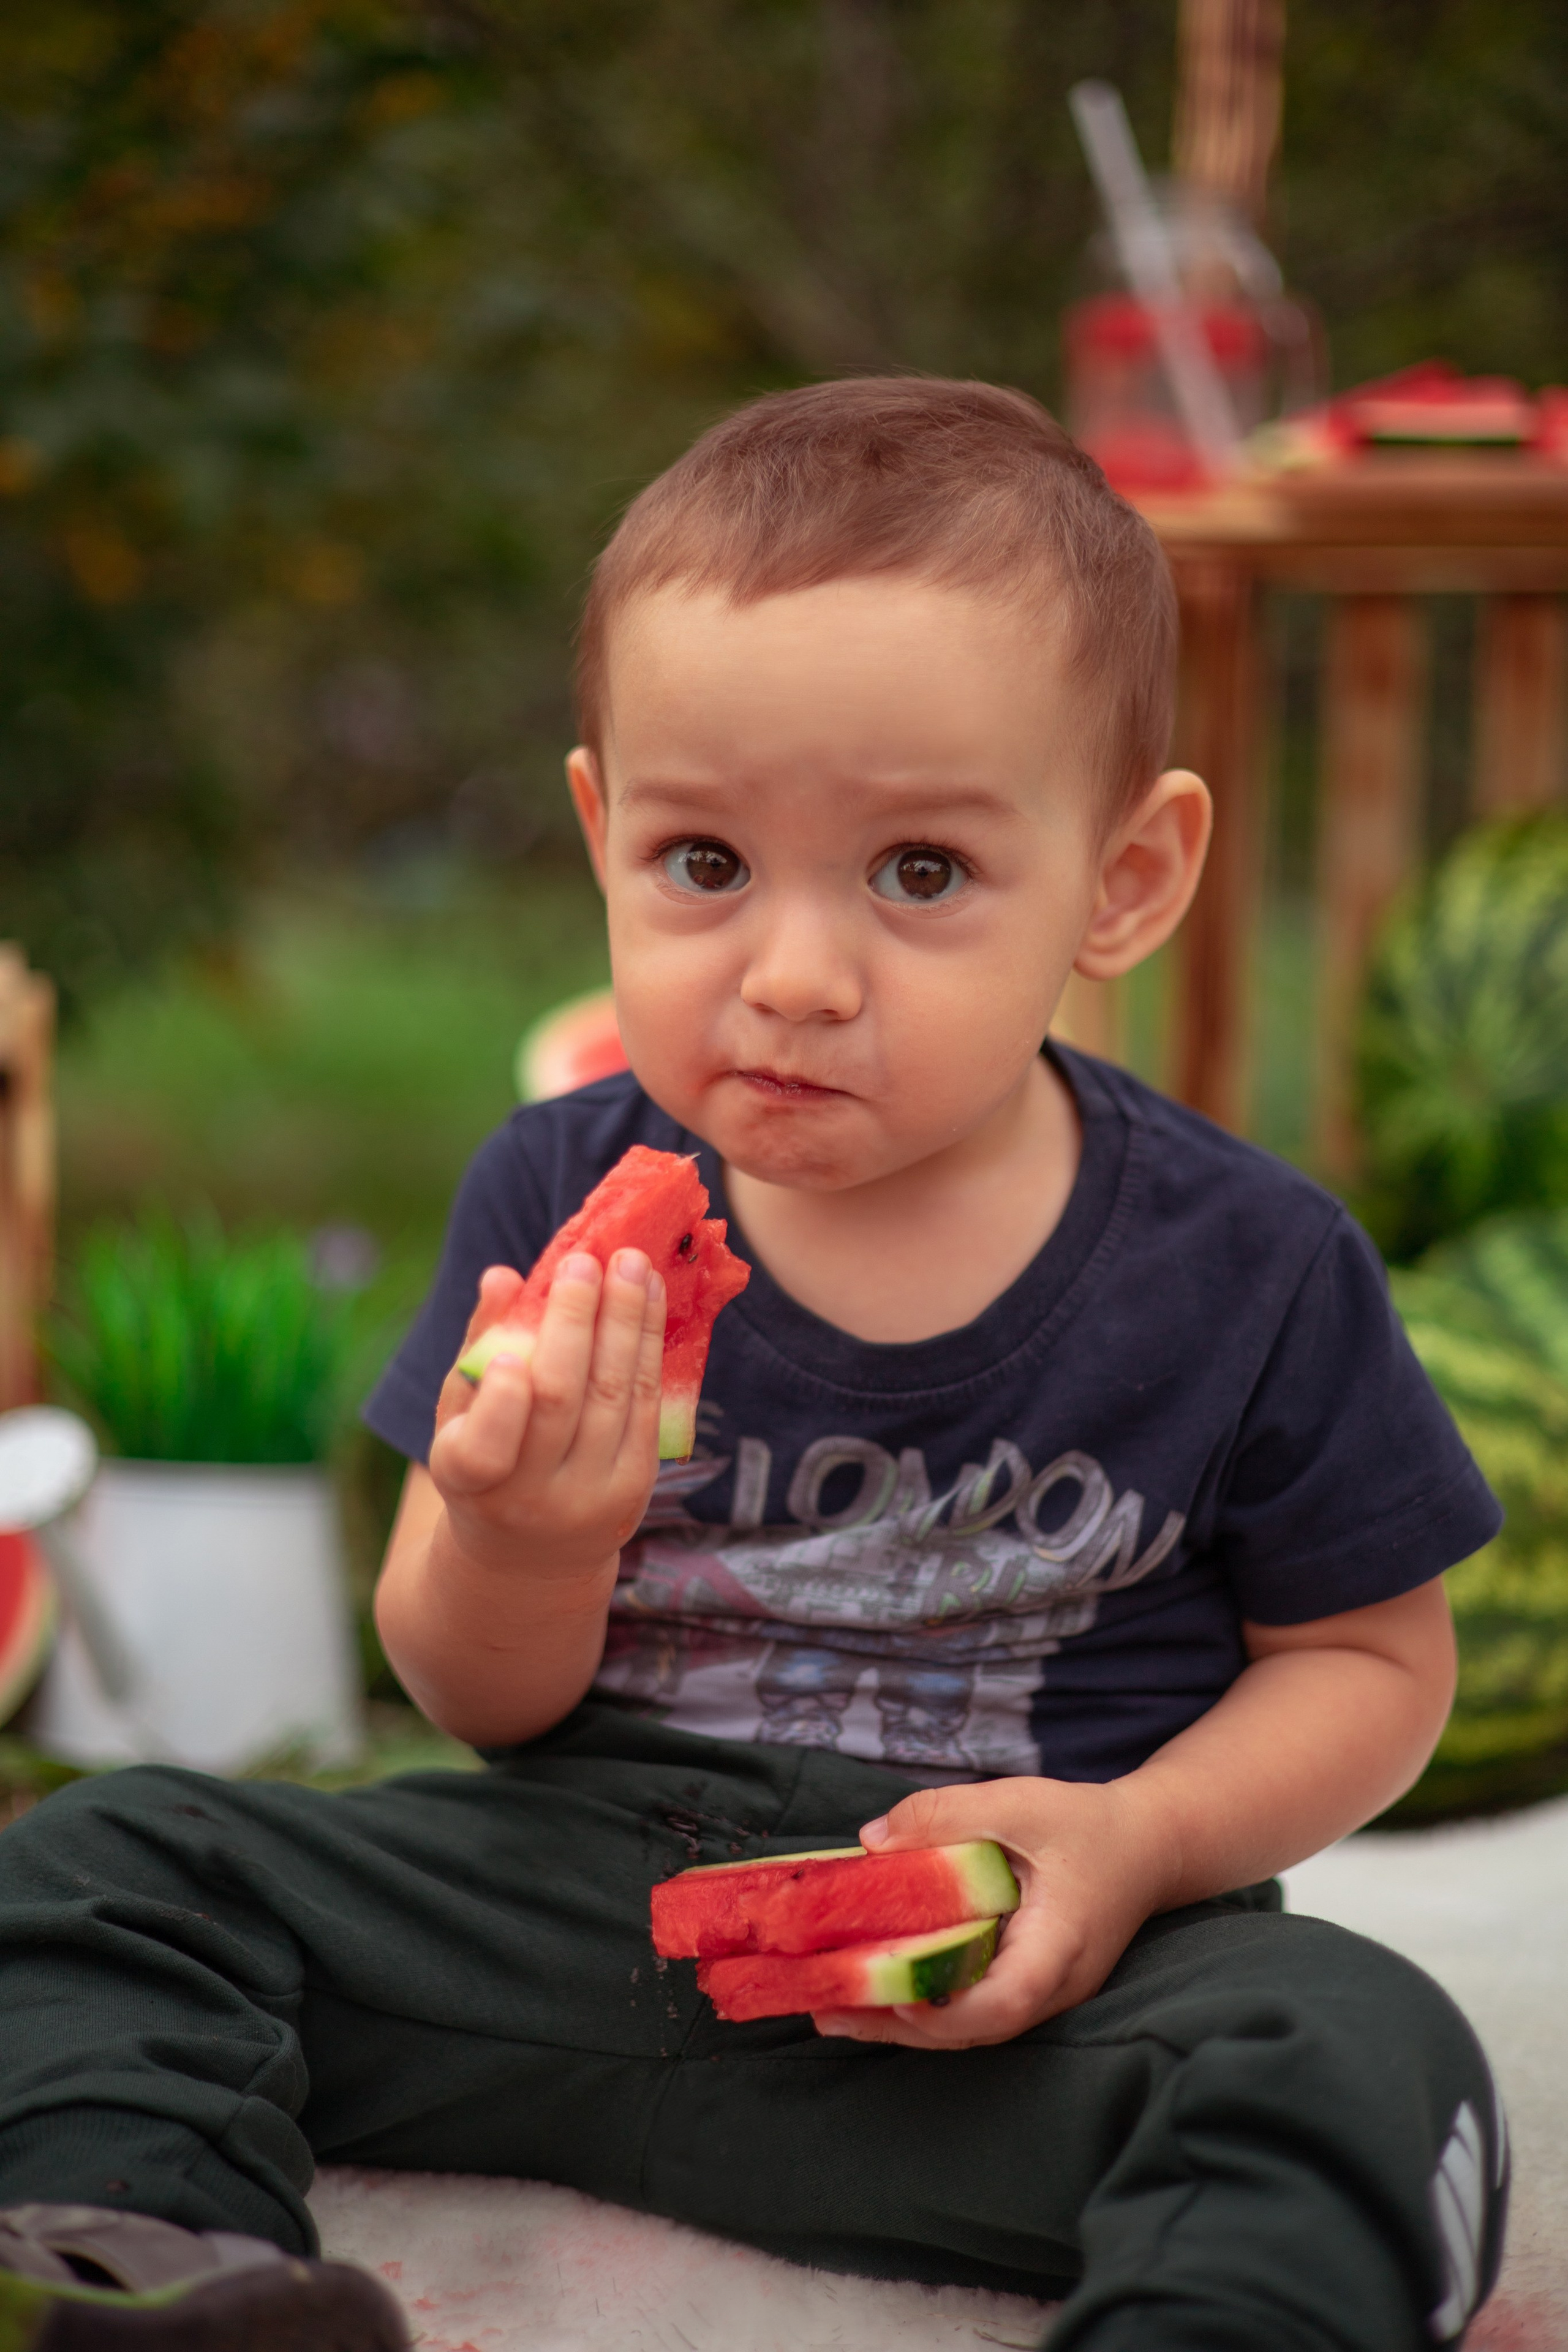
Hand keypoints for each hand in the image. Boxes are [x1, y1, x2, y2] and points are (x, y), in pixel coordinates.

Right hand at [427, 1250, 666, 1585]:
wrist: (530, 1555)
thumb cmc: (485, 1459)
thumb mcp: (461, 1412)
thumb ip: (478, 1344)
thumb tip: (502, 1276)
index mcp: (468, 1480)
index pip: (486, 1450)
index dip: (503, 1403)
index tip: (513, 1354)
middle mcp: (531, 1499)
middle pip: (562, 1402)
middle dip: (575, 1324)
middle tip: (584, 1262)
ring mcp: (591, 1496)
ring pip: (613, 1394)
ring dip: (626, 1321)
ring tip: (630, 1262)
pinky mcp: (636, 1486)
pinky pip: (647, 1404)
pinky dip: (649, 1345)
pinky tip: (650, 1297)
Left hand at [811, 1775, 1173, 2049]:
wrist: (1146, 1848)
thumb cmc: (1085, 1825)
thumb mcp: (1018, 1803)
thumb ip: (946, 1815)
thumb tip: (871, 1842)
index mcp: (1061, 1945)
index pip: (1008, 1999)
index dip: (948, 2006)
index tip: (894, 1990)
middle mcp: (1054, 1988)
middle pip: (975, 2028)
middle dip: (899, 2026)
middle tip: (827, 2010)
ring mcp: (1044, 1998)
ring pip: (969, 2028)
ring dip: (902, 2024)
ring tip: (831, 2011)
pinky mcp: (1027, 1988)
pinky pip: (973, 2009)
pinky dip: (925, 2006)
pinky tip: (876, 1992)